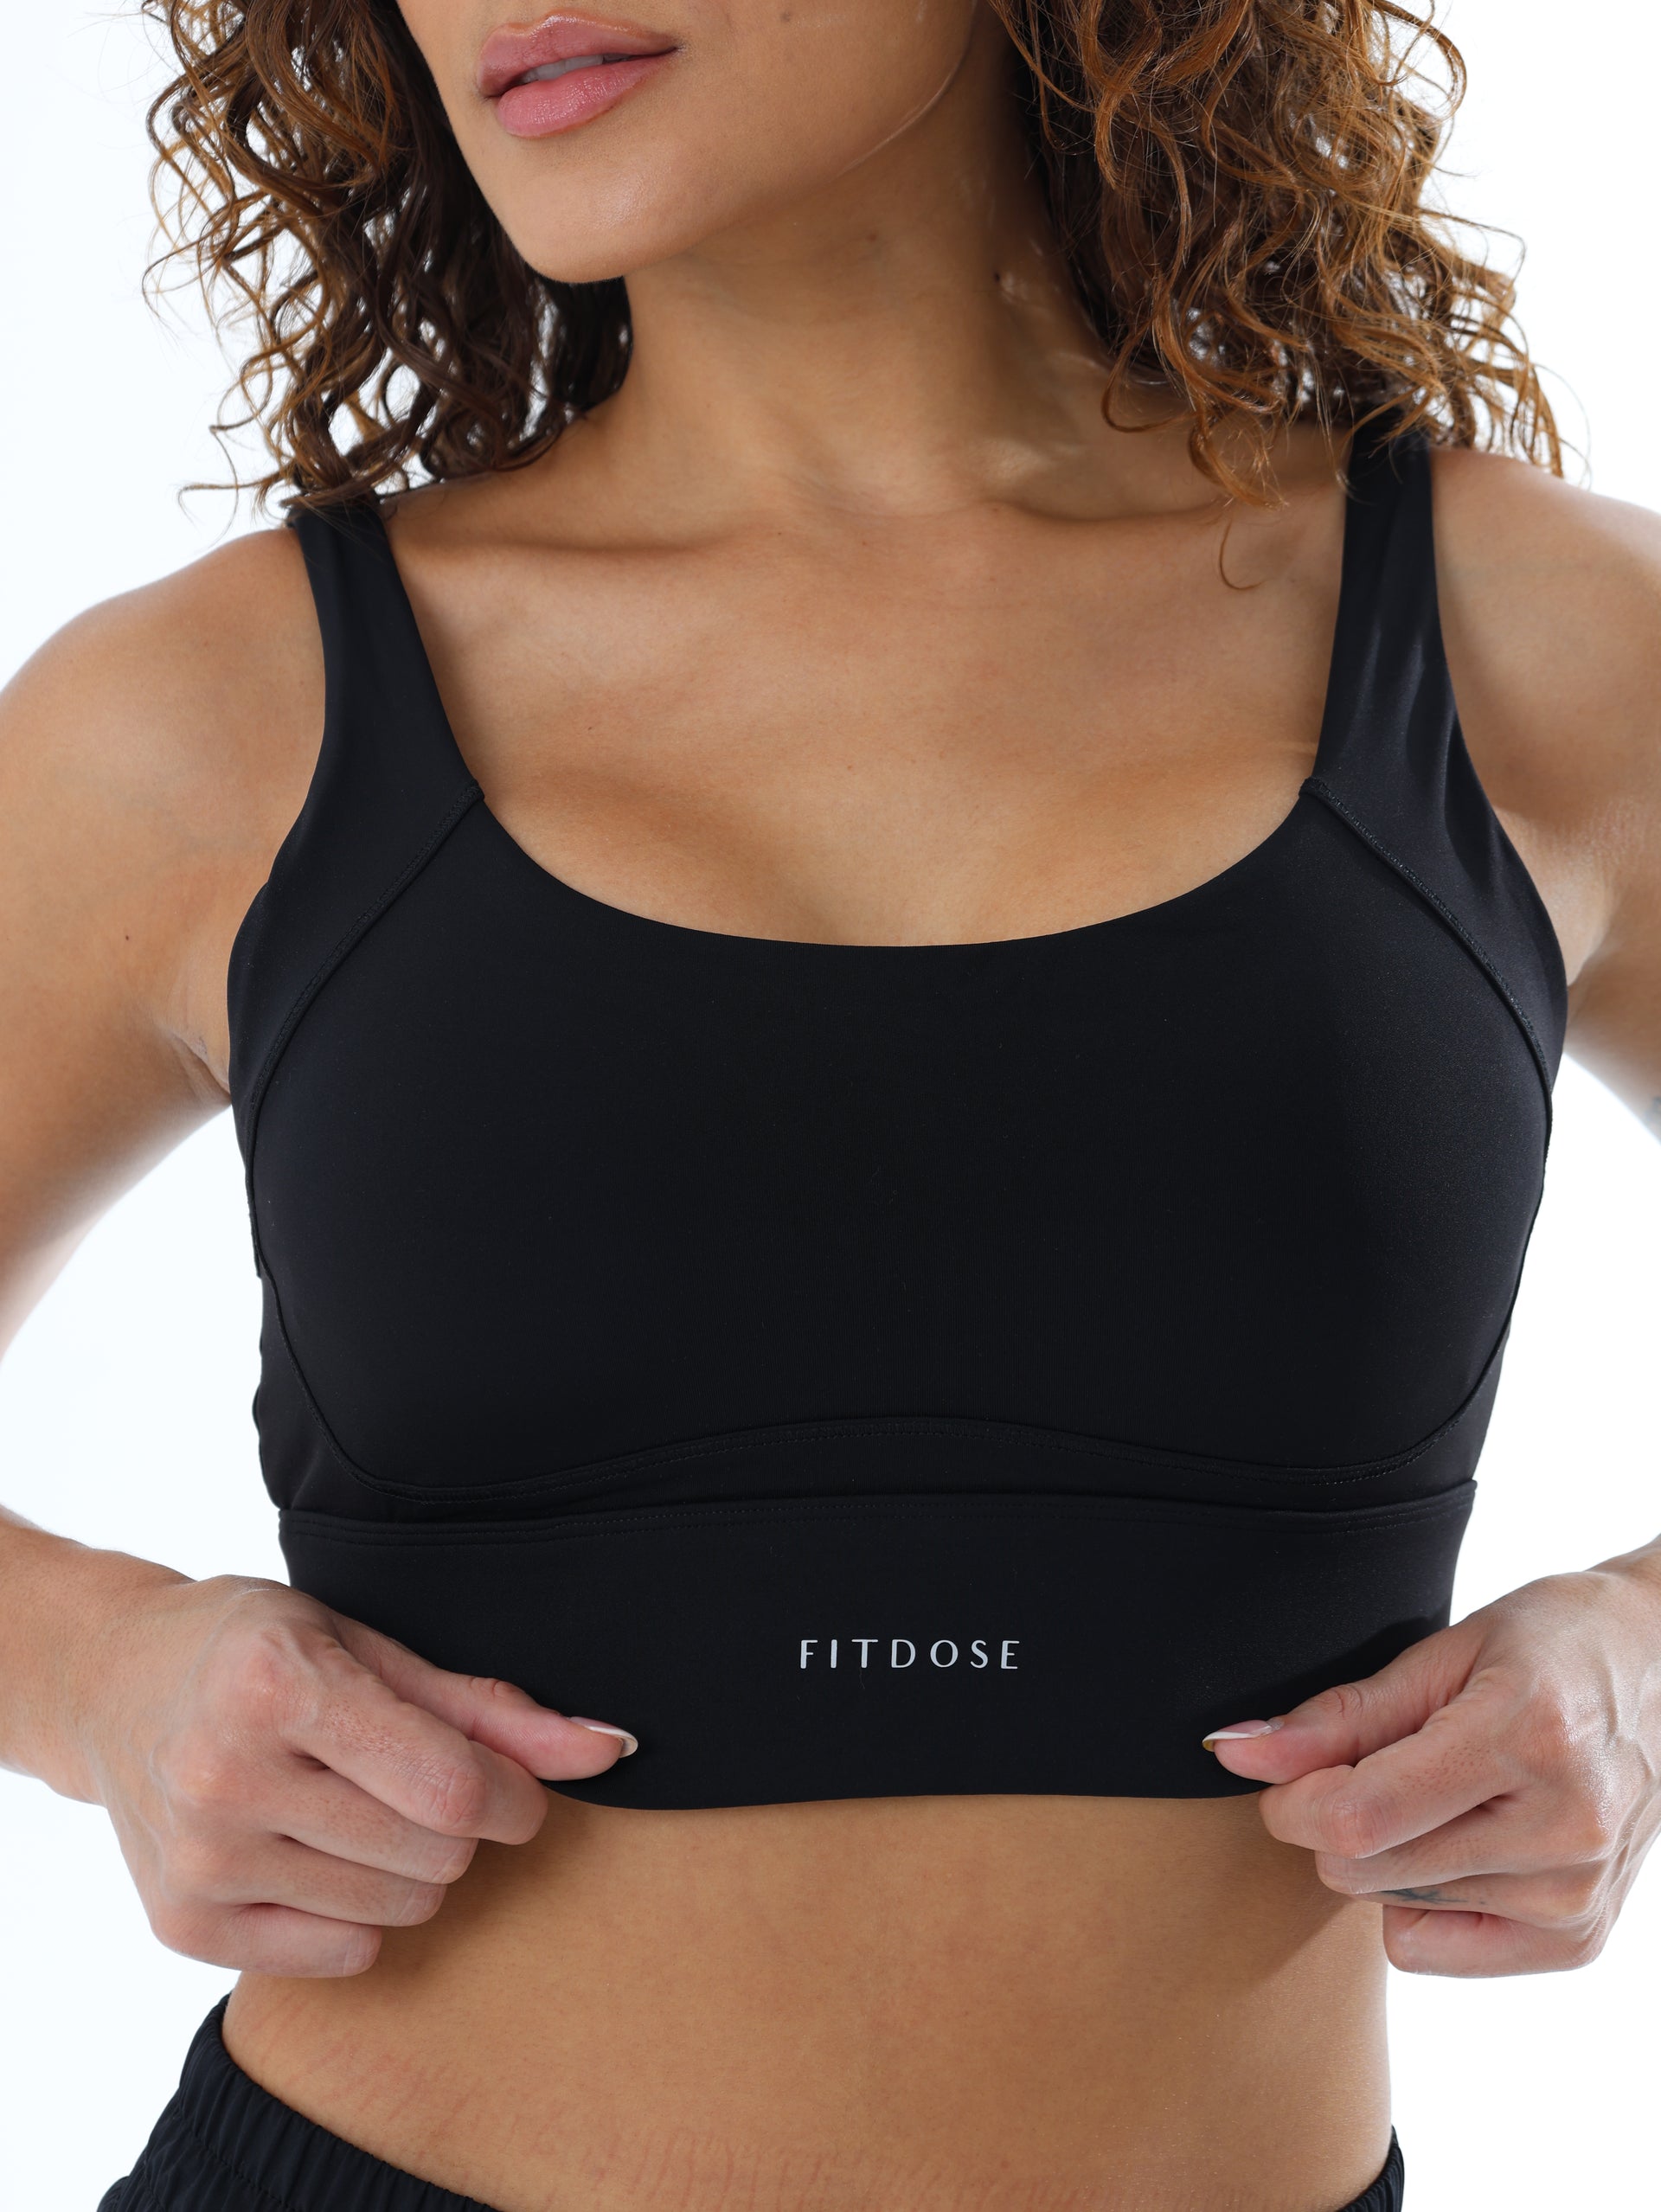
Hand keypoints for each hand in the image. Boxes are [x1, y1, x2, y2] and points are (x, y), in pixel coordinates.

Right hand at [77, 1574, 634, 1977]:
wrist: (113, 1682)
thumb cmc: (258, 1649)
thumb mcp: (371, 1646)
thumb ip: (491, 1707)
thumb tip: (611, 1750)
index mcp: (274, 1685)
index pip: (446, 1787)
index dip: (512, 1797)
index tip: (514, 1788)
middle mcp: (223, 1776)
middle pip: (432, 1855)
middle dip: (458, 1825)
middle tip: (413, 1779)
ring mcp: (196, 1860)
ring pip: (396, 1911)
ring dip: (412, 1869)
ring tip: (357, 1806)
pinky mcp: (181, 1926)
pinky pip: (341, 1955)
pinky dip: (358, 1914)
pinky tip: (315, 1851)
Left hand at [1203, 1549, 1660, 1974]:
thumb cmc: (1548, 1645)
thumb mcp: (1441, 1653)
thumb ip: (1338, 1715)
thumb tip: (1234, 1751)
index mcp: (1525, 1738)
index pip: (1361, 1815)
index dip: (1292, 1801)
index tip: (1278, 1770)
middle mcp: (1562, 1829)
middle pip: (1365, 1870)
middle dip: (1332, 1821)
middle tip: (1369, 1766)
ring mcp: (1576, 1895)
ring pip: (1392, 1905)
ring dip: (1386, 1853)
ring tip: (1441, 1790)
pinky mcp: (1576, 1940)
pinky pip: (1431, 1949)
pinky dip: (1419, 1901)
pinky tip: (1460, 1841)